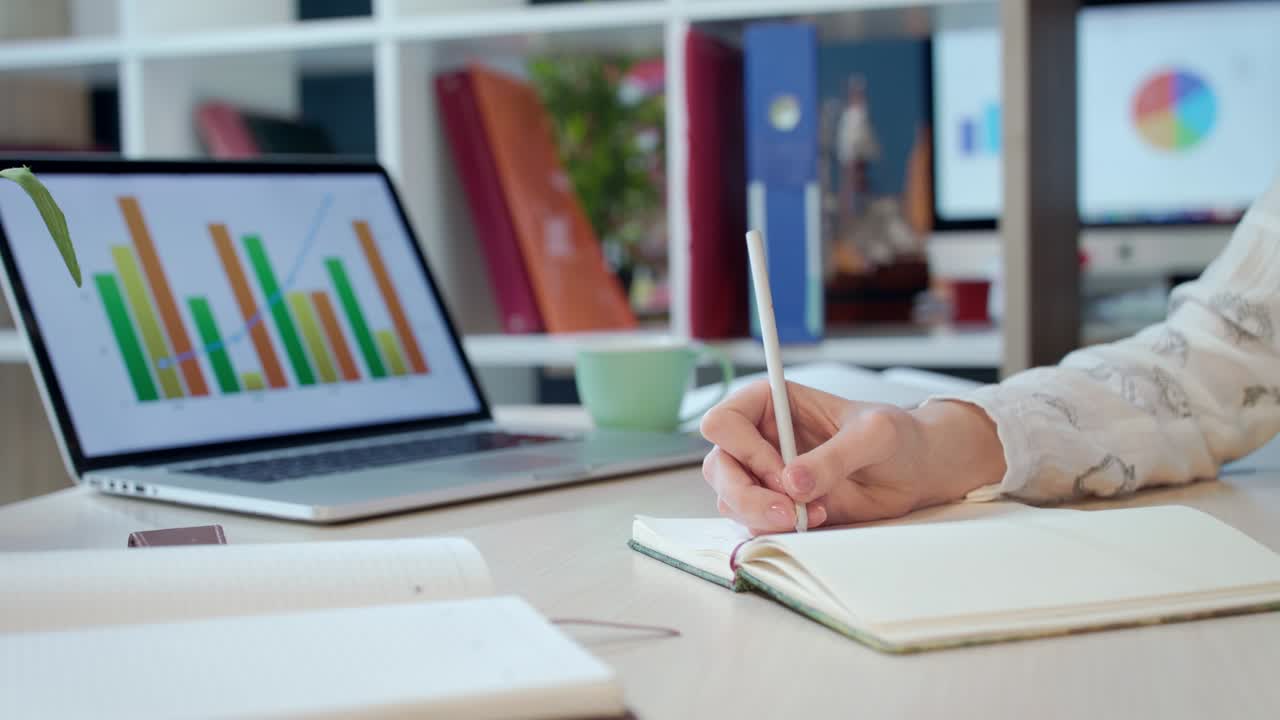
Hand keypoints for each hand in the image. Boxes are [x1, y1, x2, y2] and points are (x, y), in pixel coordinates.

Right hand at [699, 381, 1004, 533]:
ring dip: (762, 516)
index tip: (783, 471)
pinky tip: (815, 519)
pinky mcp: (776, 505)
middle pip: (719, 467)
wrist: (914, 471)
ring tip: (811, 514)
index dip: (746, 451)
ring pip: (729, 500)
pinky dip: (776, 529)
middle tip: (790, 511)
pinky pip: (752, 523)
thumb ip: (835, 456)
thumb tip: (792, 483)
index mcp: (770, 403)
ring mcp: (763, 474)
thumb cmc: (895, 437)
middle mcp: (758, 437)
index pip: (723, 422)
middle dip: (748, 495)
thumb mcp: (875, 434)